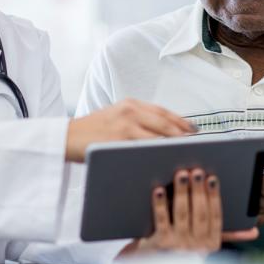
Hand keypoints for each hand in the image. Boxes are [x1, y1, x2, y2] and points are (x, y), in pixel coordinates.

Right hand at [65, 99, 195, 161]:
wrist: (66, 137)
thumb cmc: (92, 130)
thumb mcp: (115, 116)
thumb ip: (136, 120)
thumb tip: (161, 132)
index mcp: (130, 104)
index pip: (163, 112)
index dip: (181, 121)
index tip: (194, 130)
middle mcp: (130, 111)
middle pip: (165, 123)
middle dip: (183, 134)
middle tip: (197, 144)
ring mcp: (125, 125)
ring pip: (158, 136)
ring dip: (174, 145)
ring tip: (187, 153)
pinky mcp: (119, 140)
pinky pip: (145, 148)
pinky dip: (158, 153)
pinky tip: (166, 160)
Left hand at [118, 168, 258, 255]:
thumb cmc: (180, 253)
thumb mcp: (204, 245)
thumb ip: (227, 235)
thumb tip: (253, 231)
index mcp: (210, 244)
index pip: (216, 217)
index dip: (214, 197)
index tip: (212, 178)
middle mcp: (197, 246)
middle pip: (200, 213)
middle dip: (199, 190)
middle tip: (197, 171)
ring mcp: (178, 245)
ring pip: (182, 214)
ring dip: (182, 192)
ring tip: (181, 175)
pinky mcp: (160, 245)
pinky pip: (161, 221)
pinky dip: (160, 205)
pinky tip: (159, 190)